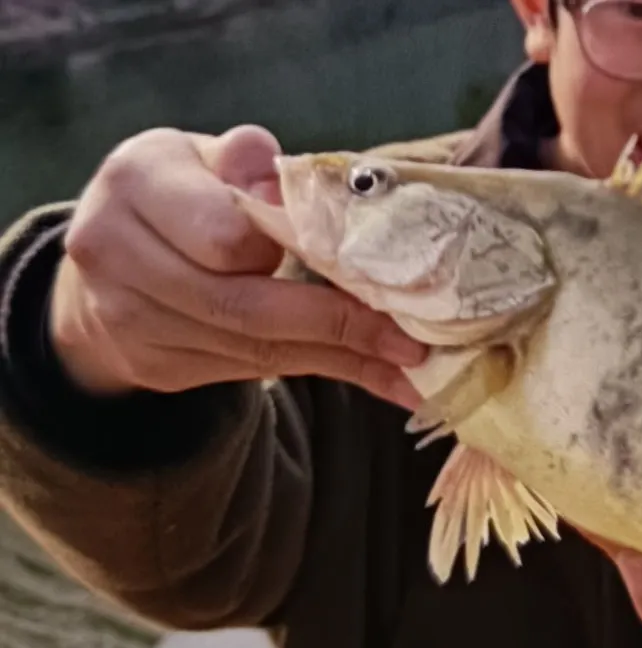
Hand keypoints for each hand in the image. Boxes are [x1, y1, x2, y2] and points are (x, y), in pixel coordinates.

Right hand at [52, 125, 426, 407]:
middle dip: (337, 325)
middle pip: (244, 307)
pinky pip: (249, 373)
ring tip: (407, 366)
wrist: (109, 256)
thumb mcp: (210, 155)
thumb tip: (308, 194)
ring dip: (340, 360)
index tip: (353, 257)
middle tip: (410, 341)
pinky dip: (319, 372)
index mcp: (137, 184)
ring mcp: (130, 320)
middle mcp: (117, 256)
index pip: (228, 236)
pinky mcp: (154, 366)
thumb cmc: (182, 190)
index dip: (290, 248)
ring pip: (254, 351)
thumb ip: (253, 162)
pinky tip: (375, 376)